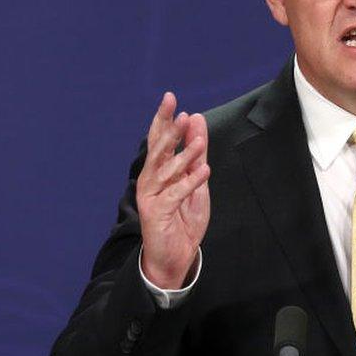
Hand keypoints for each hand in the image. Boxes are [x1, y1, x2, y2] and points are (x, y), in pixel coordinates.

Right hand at [136, 92, 210, 288]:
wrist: (175, 256)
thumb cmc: (183, 217)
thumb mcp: (195, 180)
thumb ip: (196, 151)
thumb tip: (195, 118)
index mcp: (158, 170)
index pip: (159, 139)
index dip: (163, 119)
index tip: (170, 98)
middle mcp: (150, 180)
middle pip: (158, 150)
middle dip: (169, 131)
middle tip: (181, 114)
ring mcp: (151, 196)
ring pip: (166, 170)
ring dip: (184, 155)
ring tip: (200, 142)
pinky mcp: (157, 213)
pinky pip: (176, 194)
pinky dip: (190, 182)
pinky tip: (204, 171)